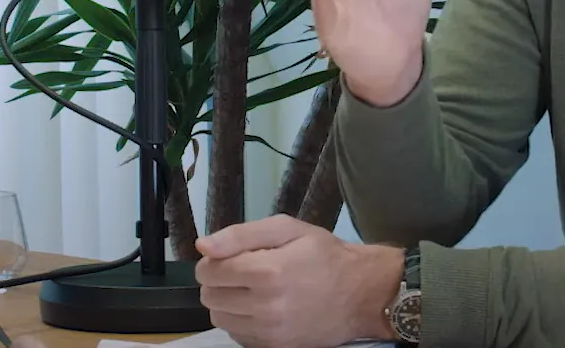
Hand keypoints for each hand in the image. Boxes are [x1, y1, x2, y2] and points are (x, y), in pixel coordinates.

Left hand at [194, 214, 403, 347]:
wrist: (361, 293)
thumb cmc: (325, 255)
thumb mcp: (289, 229)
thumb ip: (242, 234)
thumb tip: (203, 246)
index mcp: (267, 271)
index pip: (209, 270)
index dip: (214, 258)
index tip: (231, 254)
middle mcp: (264, 306)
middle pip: (209, 296)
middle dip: (220, 280)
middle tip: (245, 270)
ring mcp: (268, 332)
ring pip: (219, 318)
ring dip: (228, 301)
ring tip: (252, 289)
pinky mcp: (273, 347)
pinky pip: (236, 334)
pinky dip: (241, 320)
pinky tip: (261, 307)